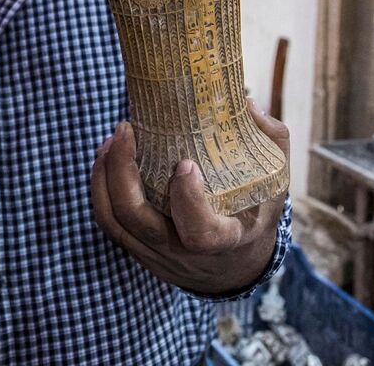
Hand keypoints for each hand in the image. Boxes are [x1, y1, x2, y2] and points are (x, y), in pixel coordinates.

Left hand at [89, 99, 289, 295]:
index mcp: (225, 240)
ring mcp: (155, 254)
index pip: (200, 233)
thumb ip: (271, 142)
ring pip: (114, 221)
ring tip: (111, 140)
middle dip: (122, 172)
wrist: (233, 269)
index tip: (185, 163)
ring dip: (104, 177)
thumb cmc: (253, 215)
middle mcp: (184, 253)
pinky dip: (99, 189)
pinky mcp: (136, 250)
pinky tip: (105, 158)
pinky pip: (108, 222)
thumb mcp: (274, 184)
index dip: (188, 200)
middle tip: (125, 130)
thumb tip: (249, 103)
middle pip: (139, 220)